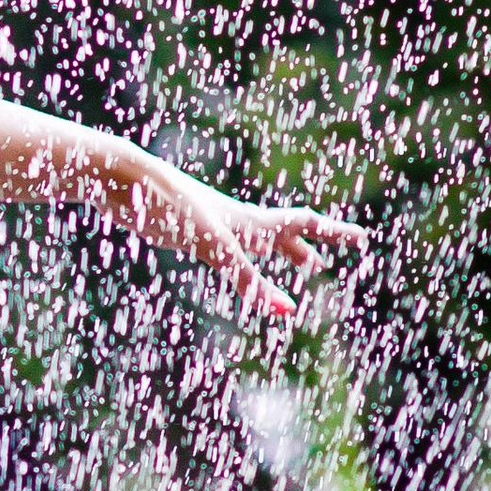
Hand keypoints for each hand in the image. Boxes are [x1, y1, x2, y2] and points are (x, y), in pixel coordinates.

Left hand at [124, 158, 362, 324]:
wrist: (126, 180)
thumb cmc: (173, 206)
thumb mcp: (215, 247)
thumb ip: (247, 279)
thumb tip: (285, 311)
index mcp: (250, 220)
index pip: (303, 225)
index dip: (334, 233)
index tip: (363, 239)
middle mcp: (234, 221)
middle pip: (280, 235)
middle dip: (303, 249)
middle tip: (321, 263)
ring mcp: (209, 226)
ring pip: (251, 242)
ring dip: (272, 255)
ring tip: (292, 266)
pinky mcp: (183, 232)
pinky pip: (220, 250)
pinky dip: (234, 260)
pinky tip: (227, 259)